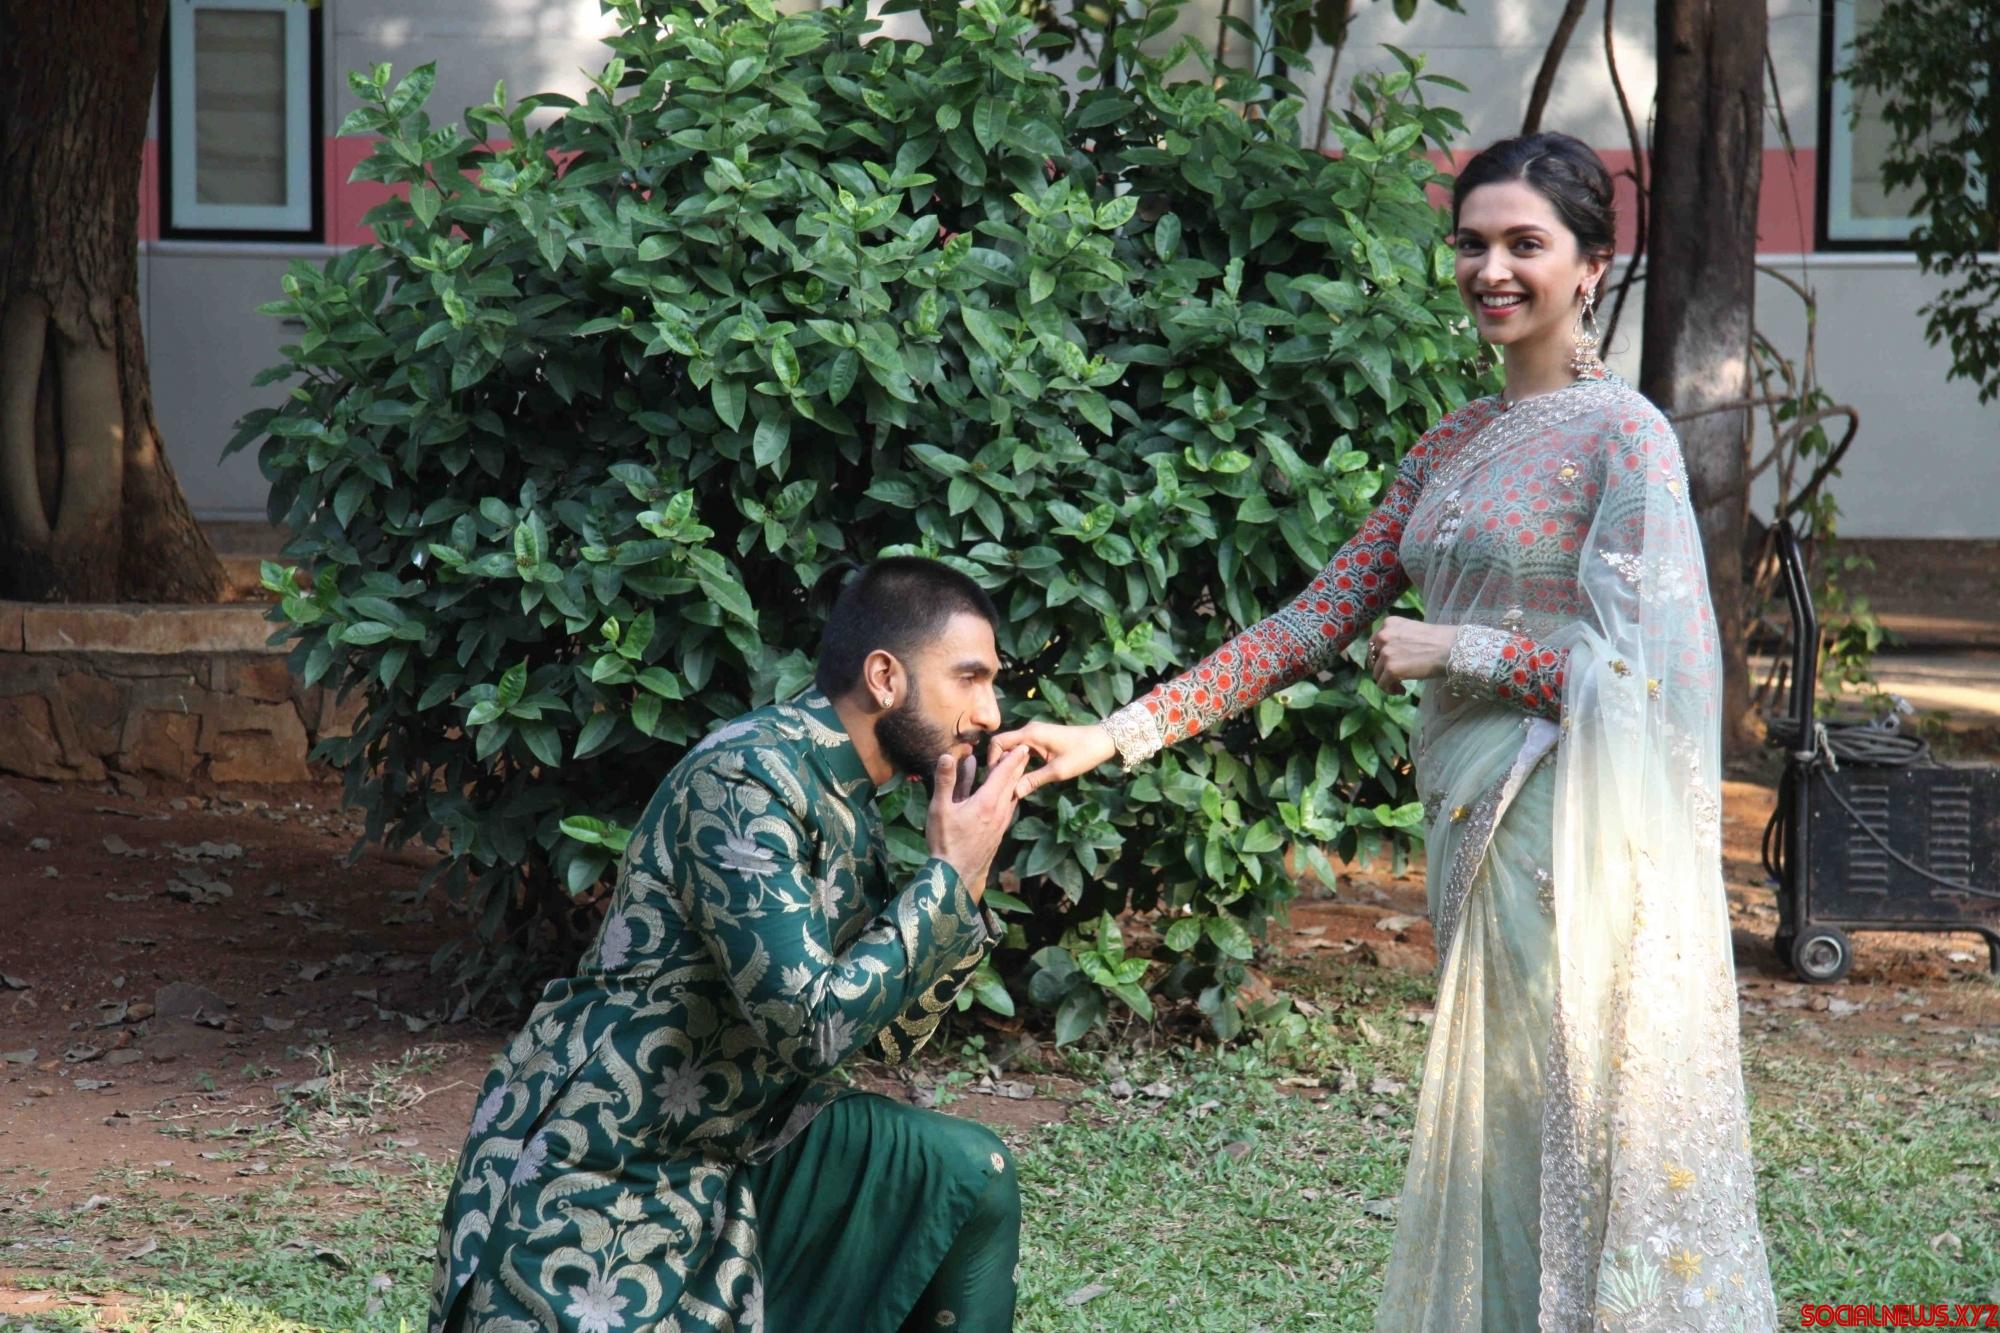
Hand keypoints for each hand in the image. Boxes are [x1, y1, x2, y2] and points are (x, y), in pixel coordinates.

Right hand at [925, 744, 1031, 900]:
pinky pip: (1009, 808)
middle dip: (1018, 766)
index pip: (1004, 774)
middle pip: (1012, 783)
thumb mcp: (940, 808)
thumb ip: (945, 781)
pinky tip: (1008, 798)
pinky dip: (1010, 796)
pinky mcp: (998, 833)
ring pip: (1012, 796)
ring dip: (1015, 781)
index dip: (1013, 758)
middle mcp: (999, 811)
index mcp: (987, 802)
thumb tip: (946, 756)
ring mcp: (1001, 824)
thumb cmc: (946, 841)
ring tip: (1018, 770)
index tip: (1023, 746)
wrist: (957, 875)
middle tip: (1025, 752)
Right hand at [986, 721, 1117, 797]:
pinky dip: (1019, 761)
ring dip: (1009, 764)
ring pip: (1012, 748)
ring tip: (1009, 784)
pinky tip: (1022, 776)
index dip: (992, 760)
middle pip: (1003, 745)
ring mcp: (1034, 733)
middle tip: (1001, 785)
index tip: (995, 779)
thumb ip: (1033, 780)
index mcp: (1030, 734)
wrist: (1102, 741)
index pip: (998, 743)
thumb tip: (1013, 793)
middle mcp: (1029, 730)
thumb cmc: (1082, 754)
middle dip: (999, 764)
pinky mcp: (1040, 738)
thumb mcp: (1058, 771)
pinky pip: (1022, 749)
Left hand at [1366, 616, 1455, 692]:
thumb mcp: (1412, 630)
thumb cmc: (1440, 640)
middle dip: (1382, 669)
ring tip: (1400, 686)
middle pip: (1372, 658)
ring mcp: (1386, 653)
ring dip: (1387, 681)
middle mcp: (1383, 636)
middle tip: (1395, 677)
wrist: (1452, 649)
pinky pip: (1382, 685)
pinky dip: (1390, 690)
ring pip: (1376, 674)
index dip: (1380, 656)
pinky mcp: (1391, 669)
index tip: (1390, 664)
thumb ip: (1397, 638)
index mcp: (1389, 623)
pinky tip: (1402, 690)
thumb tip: (1389, 654)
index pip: (1374, 643)